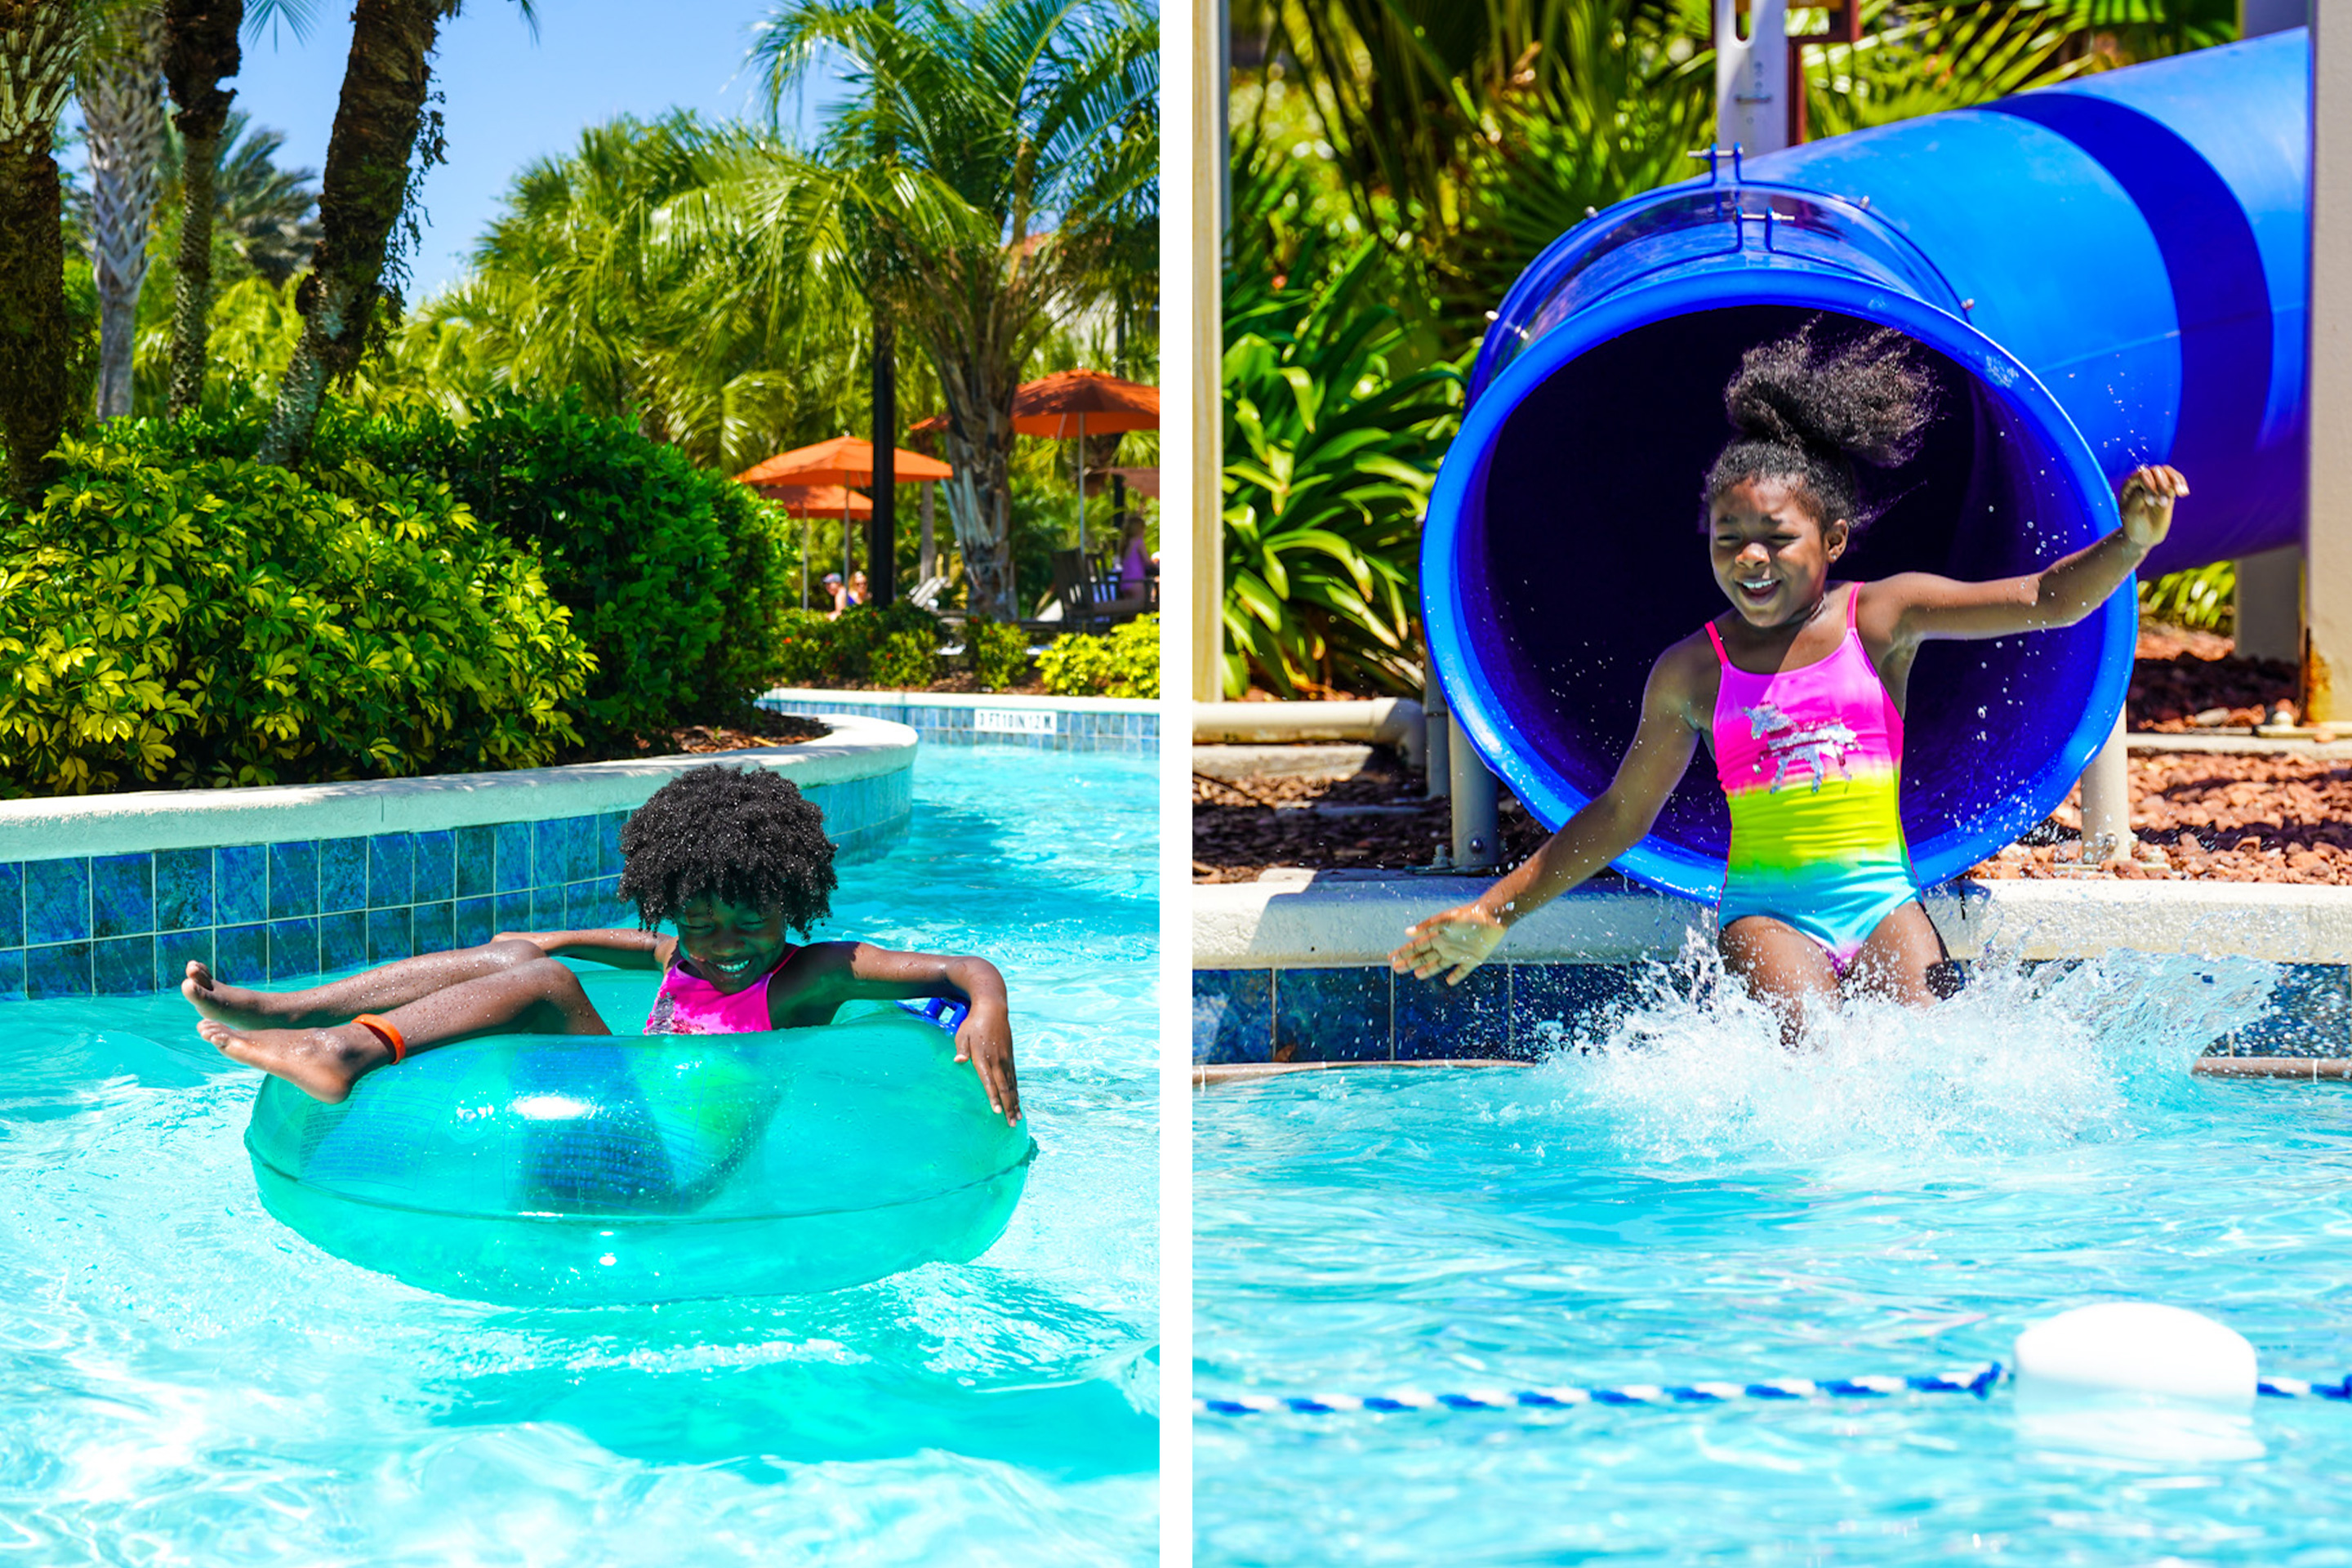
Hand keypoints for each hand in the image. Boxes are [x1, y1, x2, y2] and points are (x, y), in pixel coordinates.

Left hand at [954, 1007, 1020, 1125]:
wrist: (992, 1008)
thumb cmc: (973, 1023)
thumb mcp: (962, 1034)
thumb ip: (961, 1049)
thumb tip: (958, 1061)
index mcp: (983, 1057)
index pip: (989, 1082)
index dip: (993, 1097)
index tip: (996, 1112)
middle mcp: (997, 1061)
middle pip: (1004, 1088)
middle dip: (1008, 1107)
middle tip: (1011, 1123)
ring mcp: (1006, 1059)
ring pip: (1012, 1085)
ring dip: (1014, 1103)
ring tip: (1017, 1118)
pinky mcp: (1010, 1057)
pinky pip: (1014, 1078)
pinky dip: (1016, 1091)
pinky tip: (1017, 1101)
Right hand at [1388, 904, 1507, 985]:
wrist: (1492, 916)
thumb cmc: (1469, 915)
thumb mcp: (1447, 919)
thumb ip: (1428, 926)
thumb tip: (1407, 932)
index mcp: (1438, 935)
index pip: (1416, 946)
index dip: (1403, 952)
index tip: (1391, 957)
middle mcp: (1445, 945)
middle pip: (1424, 956)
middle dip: (1410, 962)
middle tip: (1396, 968)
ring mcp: (1458, 953)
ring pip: (1438, 964)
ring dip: (1427, 970)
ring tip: (1416, 975)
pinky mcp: (1472, 959)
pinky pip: (1462, 970)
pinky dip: (1455, 976)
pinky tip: (1449, 981)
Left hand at [2120, 464, 2187, 548]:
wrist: (2143, 537)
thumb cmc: (2134, 525)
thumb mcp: (2131, 513)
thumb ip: (2137, 498)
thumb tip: (2147, 487)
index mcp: (2130, 485)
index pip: (2143, 475)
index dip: (2149, 485)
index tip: (2151, 503)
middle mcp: (2142, 481)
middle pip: (2156, 471)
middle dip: (2162, 485)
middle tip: (2163, 504)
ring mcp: (2156, 484)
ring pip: (2168, 472)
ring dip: (2175, 482)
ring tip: (2180, 494)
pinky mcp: (2168, 490)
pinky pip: (2176, 480)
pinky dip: (2181, 484)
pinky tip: (2184, 493)